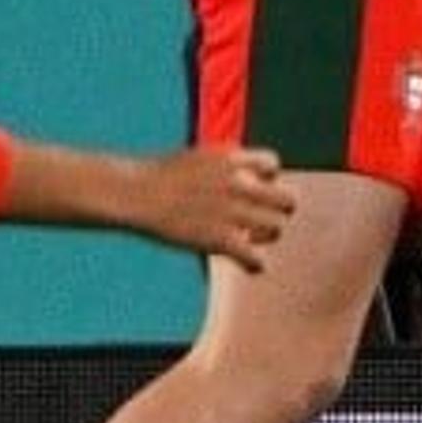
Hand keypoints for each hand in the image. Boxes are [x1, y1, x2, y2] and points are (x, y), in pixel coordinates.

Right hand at [140, 144, 297, 270]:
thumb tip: (241, 173)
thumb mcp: (195, 158)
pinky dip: (255, 264)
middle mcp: (237, 183)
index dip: (268, 178)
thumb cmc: (156, 177)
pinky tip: (246, 264)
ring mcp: (230, 211)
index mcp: (230, 159)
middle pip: (287, 199)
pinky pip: (256, 258)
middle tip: (261, 219)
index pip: (273, 164)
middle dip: (279, 210)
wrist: (134, 193)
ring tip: (249, 241)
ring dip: (266, 236)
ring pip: (276, 228)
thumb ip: (224, 165)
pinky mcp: (219, 239)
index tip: (253, 189)